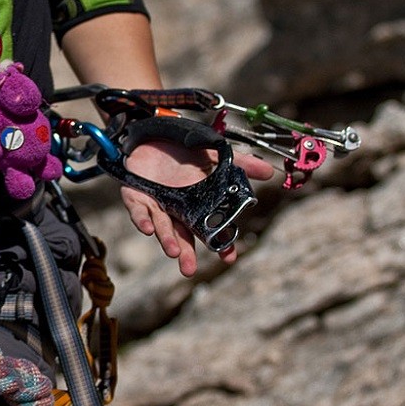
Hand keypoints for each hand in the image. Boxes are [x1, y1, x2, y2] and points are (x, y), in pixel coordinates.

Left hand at [120, 140, 274, 275]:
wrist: (154, 134)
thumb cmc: (184, 151)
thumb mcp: (215, 155)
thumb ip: (241, 164)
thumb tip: (269, 172)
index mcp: (196, 205)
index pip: (209, 230)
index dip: (218, 244)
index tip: (228, 258)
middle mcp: (176, 209)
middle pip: (182, 236)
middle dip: (186, 254)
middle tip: (189, 270)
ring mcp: (155, 204)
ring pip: (161, 227)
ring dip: (167, 240)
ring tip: (174, 253)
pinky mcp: (135, 195)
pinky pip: (137, 211)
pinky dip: (141, 220)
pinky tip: (147, 229)